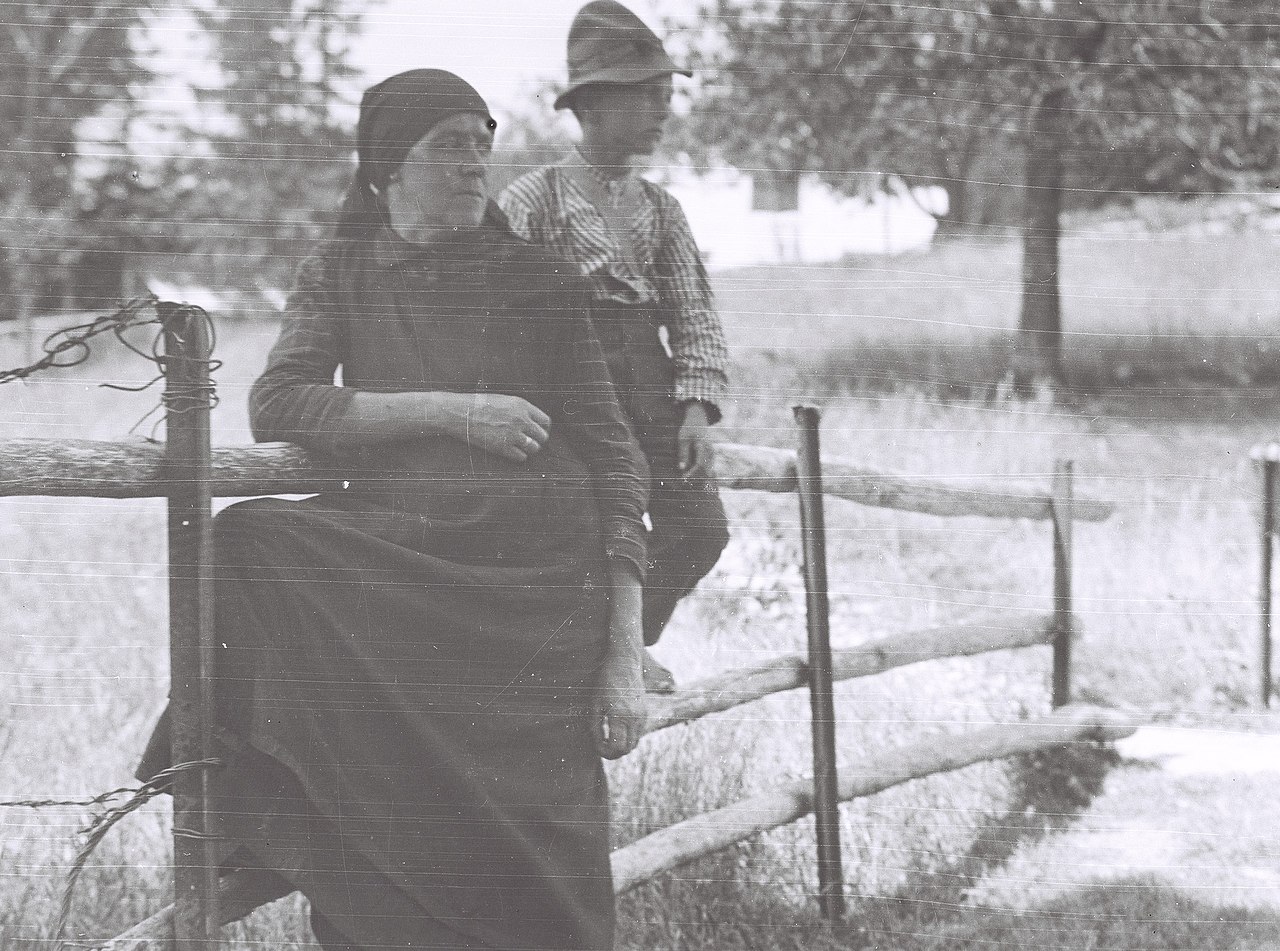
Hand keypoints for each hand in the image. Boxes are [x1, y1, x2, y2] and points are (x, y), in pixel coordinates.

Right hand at [435, 393, 550, 461]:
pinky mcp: (503, 447)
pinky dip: (519, 456)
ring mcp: (513, 434)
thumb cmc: (478, 405)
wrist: (460, 413)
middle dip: (538, 440)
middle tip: (530, 441)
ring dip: (529, 449)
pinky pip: (521, 457)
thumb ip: (519, 410)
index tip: (538, 431)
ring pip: (534, 448)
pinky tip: (512, 452)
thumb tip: (530, 421)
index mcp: (522, 406)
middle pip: (542, 436)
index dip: (543, 428)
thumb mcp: (503, 400)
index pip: (545, 421)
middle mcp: (521, 420)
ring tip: (521, 447)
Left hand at [591, 646, 645, 758]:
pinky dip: (628, 737)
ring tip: (607, 739)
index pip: (616, 748)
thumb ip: (595, 727)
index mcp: (620, 716)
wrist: (625, 662)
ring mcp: (642, 716)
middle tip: (601, 747)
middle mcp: (635, 718)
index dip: (605, 752)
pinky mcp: (645, 712)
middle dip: (613, 752)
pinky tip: (617, 730)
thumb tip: (598, 746)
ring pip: (634, 743)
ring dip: (621, 746)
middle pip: (626, 749)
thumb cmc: (605, 681)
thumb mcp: (595, 704)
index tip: (596, 747)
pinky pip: (638, 733)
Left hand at [677, 402, 715, 481]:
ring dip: (699, 479)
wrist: (698, 420)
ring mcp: (712, 454)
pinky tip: (694, 480)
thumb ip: (683, 453)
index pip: (699, 464)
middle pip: (705, 470)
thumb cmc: (688, 429)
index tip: (683, 479)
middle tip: (684, 485)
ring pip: (708, 471)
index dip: (692, 474)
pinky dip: (701, 475)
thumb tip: (681, 468)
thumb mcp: (682, 439)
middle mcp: (710, 451)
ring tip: (688, 484)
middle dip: (696, 479)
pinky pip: (708, 469)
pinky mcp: (711, 456)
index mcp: (703, 446)